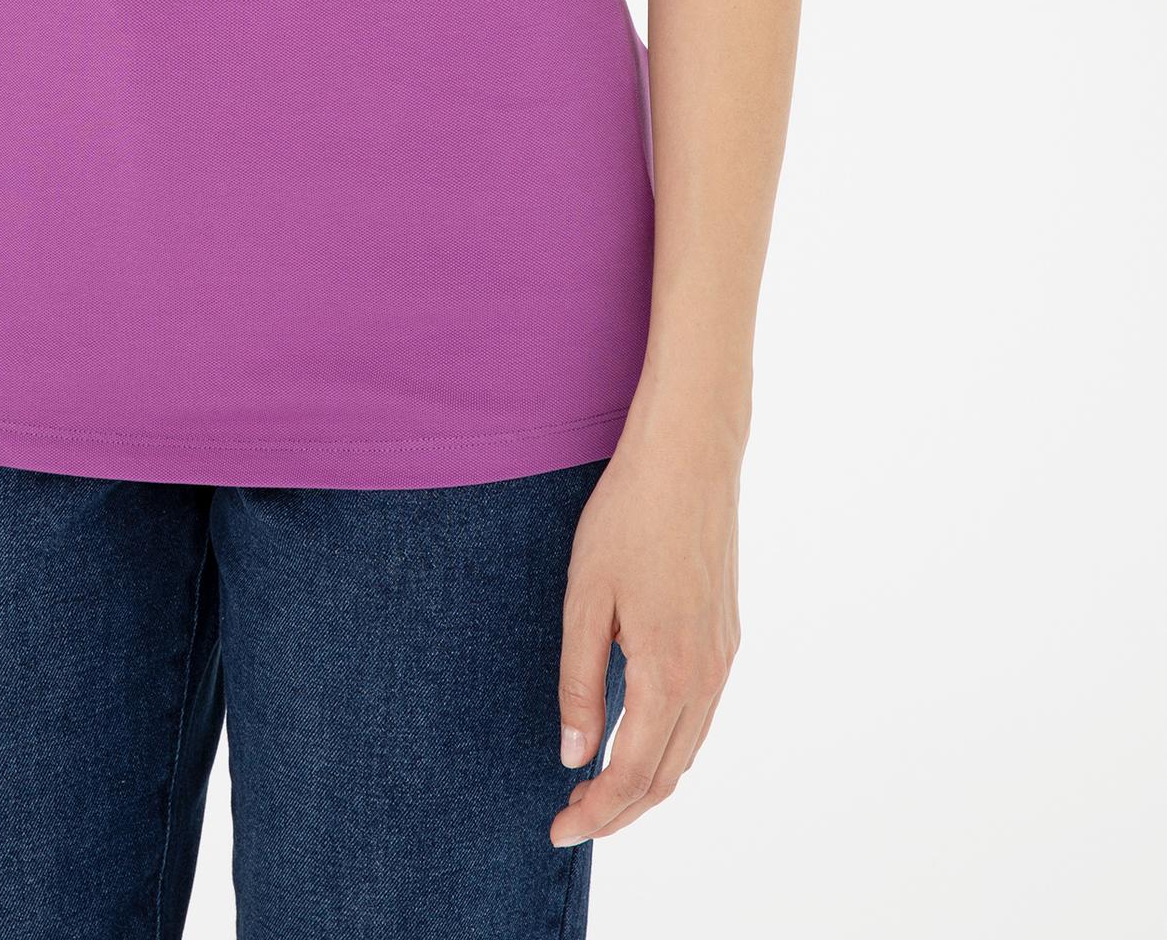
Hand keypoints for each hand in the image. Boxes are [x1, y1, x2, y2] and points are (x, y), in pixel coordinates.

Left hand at [549, 415, 741, 846]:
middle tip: (572, 819)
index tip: (558, 829)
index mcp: (668, 671)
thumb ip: (580, 682)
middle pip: (666, 775)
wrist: (689, 456)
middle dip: (620, 811)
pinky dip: (669, 745)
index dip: (596, 812)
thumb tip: (574, 756)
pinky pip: (702, 714)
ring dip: (646, 781)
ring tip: (598, 789)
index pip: (632, 773)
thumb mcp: (586, 599)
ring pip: (688, 748)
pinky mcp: (727, 635)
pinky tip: (639, 735)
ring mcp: (724, 656)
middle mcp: (707, 675)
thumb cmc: (628, 517)